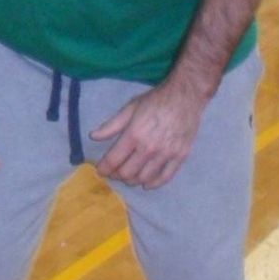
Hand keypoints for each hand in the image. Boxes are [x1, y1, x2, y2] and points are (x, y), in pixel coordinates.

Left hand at [90, 79, 206, 188]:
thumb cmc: (156, 100)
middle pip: (127, 173)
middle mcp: (149, 148)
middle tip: (115, 172)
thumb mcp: (130, 108)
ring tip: (130, 176)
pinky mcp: (180, 156)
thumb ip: (111, 125)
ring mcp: (166, 153)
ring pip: (144, 178)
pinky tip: (147, 183)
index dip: (104, 168)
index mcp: (134, 134)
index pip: (113, 160)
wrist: (185, 95)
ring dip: (133, 180)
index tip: (101, 170)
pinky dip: (153, 184)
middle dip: (117, 175)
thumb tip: (92, 136)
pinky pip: (165, 177)